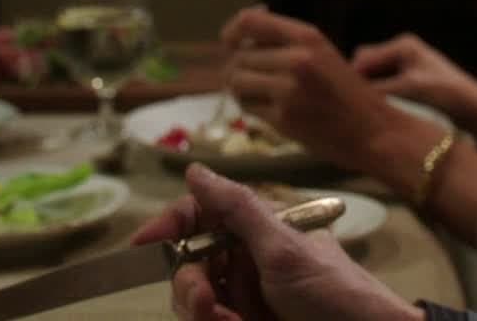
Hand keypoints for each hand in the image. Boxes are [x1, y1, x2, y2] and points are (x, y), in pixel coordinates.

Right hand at [133, 163, 423, 320]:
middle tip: (210, 304)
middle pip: (189, 264)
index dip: (170, 225)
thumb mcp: (284, 247)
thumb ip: (237, 209)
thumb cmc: (333, 292)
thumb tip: (194, 169)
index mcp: (258, 230)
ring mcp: (247, 297)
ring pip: (195, 301)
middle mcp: (248, 260)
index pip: (200, 216)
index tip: (144, 244)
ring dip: (203, 313)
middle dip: (190, 285)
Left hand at [221, 7, 406, 174]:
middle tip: (256, 81)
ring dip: (241, 90)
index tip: (231, 42)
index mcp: (307, 36)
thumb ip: (285, 42)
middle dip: (239, 69)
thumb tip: (239, 37)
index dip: (232, 31)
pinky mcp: (284, 118)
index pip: (249, 21)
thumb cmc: (346, 92)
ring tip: (261, 96)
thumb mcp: (322, 53)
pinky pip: (248, 108)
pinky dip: (252, 110)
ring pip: (236, 81)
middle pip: (239, 56)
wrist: (373, 130)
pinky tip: (272, 111)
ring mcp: (289, 89)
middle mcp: (297, 59)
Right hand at [351, 33, 476, 124]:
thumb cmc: (447, 95)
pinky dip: (378, 100)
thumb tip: (349, 98)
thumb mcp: (409, 90)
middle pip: (366, 66)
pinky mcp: (410, 84)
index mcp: (403, 45)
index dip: (350, 78)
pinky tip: (376, 115)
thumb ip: (378, 90)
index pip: (363, 58)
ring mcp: (406, 68)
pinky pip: (384, 89)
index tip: (340, 99)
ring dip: (368, 94)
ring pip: (373, 80)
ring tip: (362, 113)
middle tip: (350, 107)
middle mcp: (403, 52)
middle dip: (358, 85)